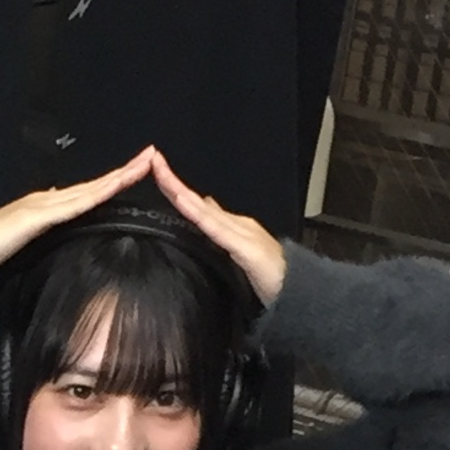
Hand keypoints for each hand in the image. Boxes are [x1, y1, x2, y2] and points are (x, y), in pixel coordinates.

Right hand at [0, 151, 155, 278]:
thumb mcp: (20, 249)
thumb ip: (40, 241)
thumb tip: (58, 237)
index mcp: (42, 209)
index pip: (85, 196)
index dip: (110, 185)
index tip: (134, 176)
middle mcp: (44, 201)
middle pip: (92, 186)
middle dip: (123, 172)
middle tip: (152, 157)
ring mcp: (40, 207)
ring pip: (88, 190)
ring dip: (116, 177)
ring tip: (144, 164)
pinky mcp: (34, 218)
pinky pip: (72, 206)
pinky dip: (95, 196)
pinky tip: (113, 188)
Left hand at [138, 147, 284, 305]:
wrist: (296, 289)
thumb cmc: (267, 275)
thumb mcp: (237, 250)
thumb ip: (220, 229)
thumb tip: (203, 206)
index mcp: (228, 226)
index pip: (194, 205)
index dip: (174, 189)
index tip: (156, 172)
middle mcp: (233, 223)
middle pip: (195, 202)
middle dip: (172, 182)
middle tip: (153, 160)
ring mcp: (239, 233)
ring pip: (202, 210)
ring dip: (181, 192)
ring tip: (162, 174)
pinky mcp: (245, 248)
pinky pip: (216, 230)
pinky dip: (199, 215)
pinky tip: (185, 204)